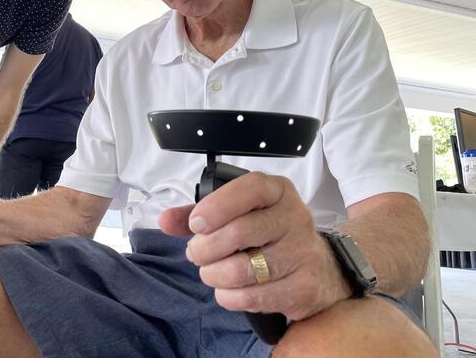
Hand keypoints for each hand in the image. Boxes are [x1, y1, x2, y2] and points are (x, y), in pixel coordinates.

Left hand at [159, 172, 350, 320]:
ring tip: (211, 272)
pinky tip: (228, 290)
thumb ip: (199, 213)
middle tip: (197, 254)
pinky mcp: (304, 287)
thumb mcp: (239, 213)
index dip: (216, 206)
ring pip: (242, 269)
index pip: (249, 189)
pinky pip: (253, 297)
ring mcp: (302, 253)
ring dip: (214, 275)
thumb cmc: (270, 234)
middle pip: (239, 233)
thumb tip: (166, 220)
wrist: (321, 267)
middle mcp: (294, 218)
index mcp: (277, 191)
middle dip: (205, 248)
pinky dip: (229, 297)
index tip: (196, 224)